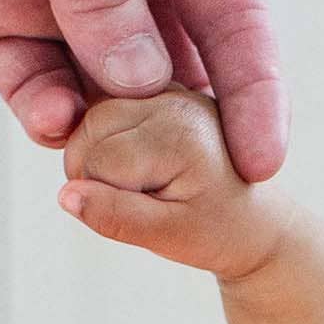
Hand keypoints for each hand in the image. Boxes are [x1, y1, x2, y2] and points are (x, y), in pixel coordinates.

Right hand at [57, 81, 290, 277]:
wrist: (257, 216)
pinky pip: (102, 109)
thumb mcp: (174, 239)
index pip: (96, 162)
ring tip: (143, 181)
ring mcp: (163, 85)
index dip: (105, 199)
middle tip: (144, 199)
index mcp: (180, 132)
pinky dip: (105, 137)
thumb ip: (119, 218)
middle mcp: (172, 96)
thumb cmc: (222, 231)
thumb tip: (66, 196)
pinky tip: (136, 159)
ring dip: (97, 153)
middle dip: (95, 173)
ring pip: (87, 116)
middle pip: (85, 130)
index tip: (150, 211)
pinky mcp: (155, 85)